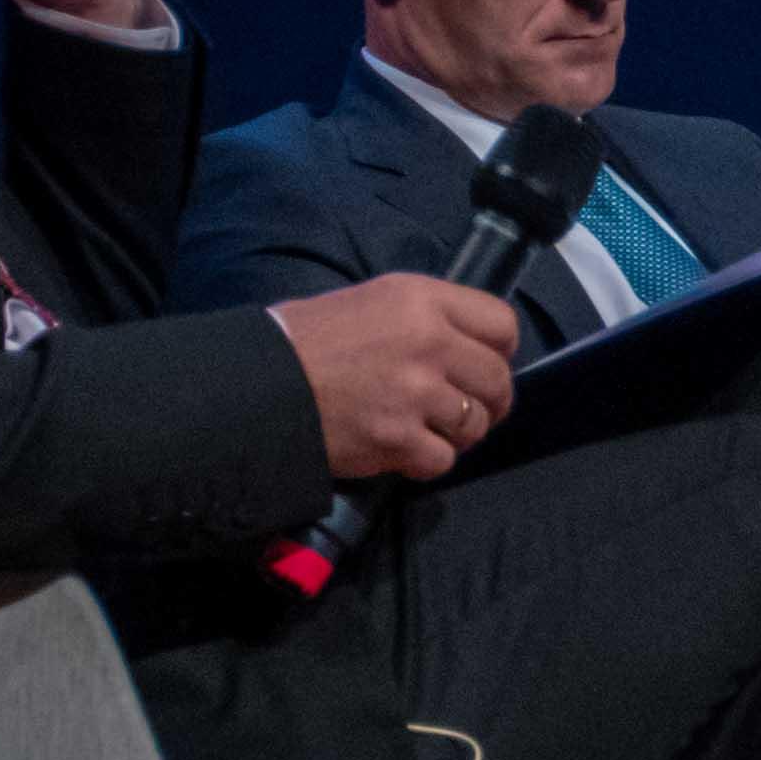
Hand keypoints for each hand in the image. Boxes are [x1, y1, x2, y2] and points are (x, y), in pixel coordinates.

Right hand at [277, 273, 520, 482]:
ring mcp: (415, 393)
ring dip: (458, 433)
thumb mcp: (369, 301)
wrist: (259, 385)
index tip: (484, 365)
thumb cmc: (305, 339)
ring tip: (428, 428)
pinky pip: (443, 459)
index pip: (501, 324)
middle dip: (488, 399)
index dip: (500, 351)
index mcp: (420, 299)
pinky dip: (426, 460)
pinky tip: (404, 449)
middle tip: (466, 409)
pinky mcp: (398, 439)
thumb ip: (423, 318)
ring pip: (475, 424)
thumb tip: (463, 345)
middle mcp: (427, 342)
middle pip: (497, 379)